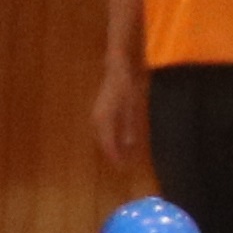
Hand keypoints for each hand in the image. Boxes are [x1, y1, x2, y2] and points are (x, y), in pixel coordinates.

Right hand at [89, 59, 142, 175]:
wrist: (120, 64)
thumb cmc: (128, 83)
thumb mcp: (134, 105)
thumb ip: (130, 125)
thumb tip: (129, 145)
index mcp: (104, 119)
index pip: (108, 145)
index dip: (116, 158)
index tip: (124, 168)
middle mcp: (98, 118)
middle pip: (104, 142)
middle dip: (114, 154)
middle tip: (125, 165)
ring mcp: (99, 113)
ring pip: (104, 136)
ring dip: (112, 146)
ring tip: (124, 155)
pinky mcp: (103, 109)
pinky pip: (106, 128)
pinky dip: (112, 137)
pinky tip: (122, 139)